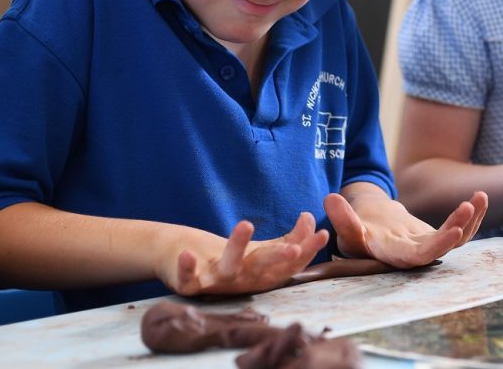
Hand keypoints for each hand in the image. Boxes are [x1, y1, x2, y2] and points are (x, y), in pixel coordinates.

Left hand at [160, 213, 328, 296]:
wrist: (179, 258)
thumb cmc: (226, 255)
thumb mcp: (261, 248)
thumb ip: (290, 238)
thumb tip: (311, 218)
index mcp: (261, 275)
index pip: (289, 266)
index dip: (306, 251)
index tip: (324, 233)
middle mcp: (242, 281)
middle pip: (264, 269)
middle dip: (280, 259)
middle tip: (294, 248)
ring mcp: (216, 283)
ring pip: (228, 269)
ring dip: (236, 249)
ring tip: (246, 224)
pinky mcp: (189, 283)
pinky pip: (188, 280)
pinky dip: (187, 269)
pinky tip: (188, 253)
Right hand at [324, 187, 486, 268]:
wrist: (367, 231)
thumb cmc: (355, 232)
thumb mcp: (346, 227)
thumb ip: (342, 217)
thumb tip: (330, 198)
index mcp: (394, 255)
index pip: (419, 256)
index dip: (438, 246)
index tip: (454, 231)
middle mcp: (415, 254)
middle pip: (441, 247)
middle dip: (458, 228)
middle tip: (467, 206)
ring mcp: (428, 245)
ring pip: (455, 239)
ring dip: (470, 220)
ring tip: (479, 197)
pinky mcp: (436, 236)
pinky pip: (459, 230)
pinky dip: (471, 215)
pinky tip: (479, 198)